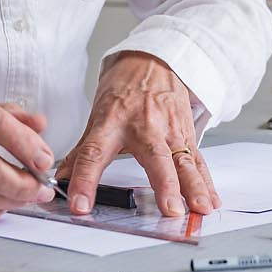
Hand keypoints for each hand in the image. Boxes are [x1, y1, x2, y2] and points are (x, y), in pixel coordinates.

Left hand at [61, 53, 217, 216]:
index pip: (94, 154)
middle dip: (165, 185)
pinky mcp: (187, 134)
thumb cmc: (124, 91)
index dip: (84, 180)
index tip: (79, 205)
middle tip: (169, 209)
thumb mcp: (97, 116)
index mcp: (113, 123)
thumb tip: (59, 180)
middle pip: (155, 158)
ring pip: (184, 161)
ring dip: (194, 187)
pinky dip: (206, 182)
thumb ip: (81, 152)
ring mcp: (170, 131)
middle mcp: (145, 127)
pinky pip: (198, 161)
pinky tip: (211, 201)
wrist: (153, 62)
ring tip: (199, 209)